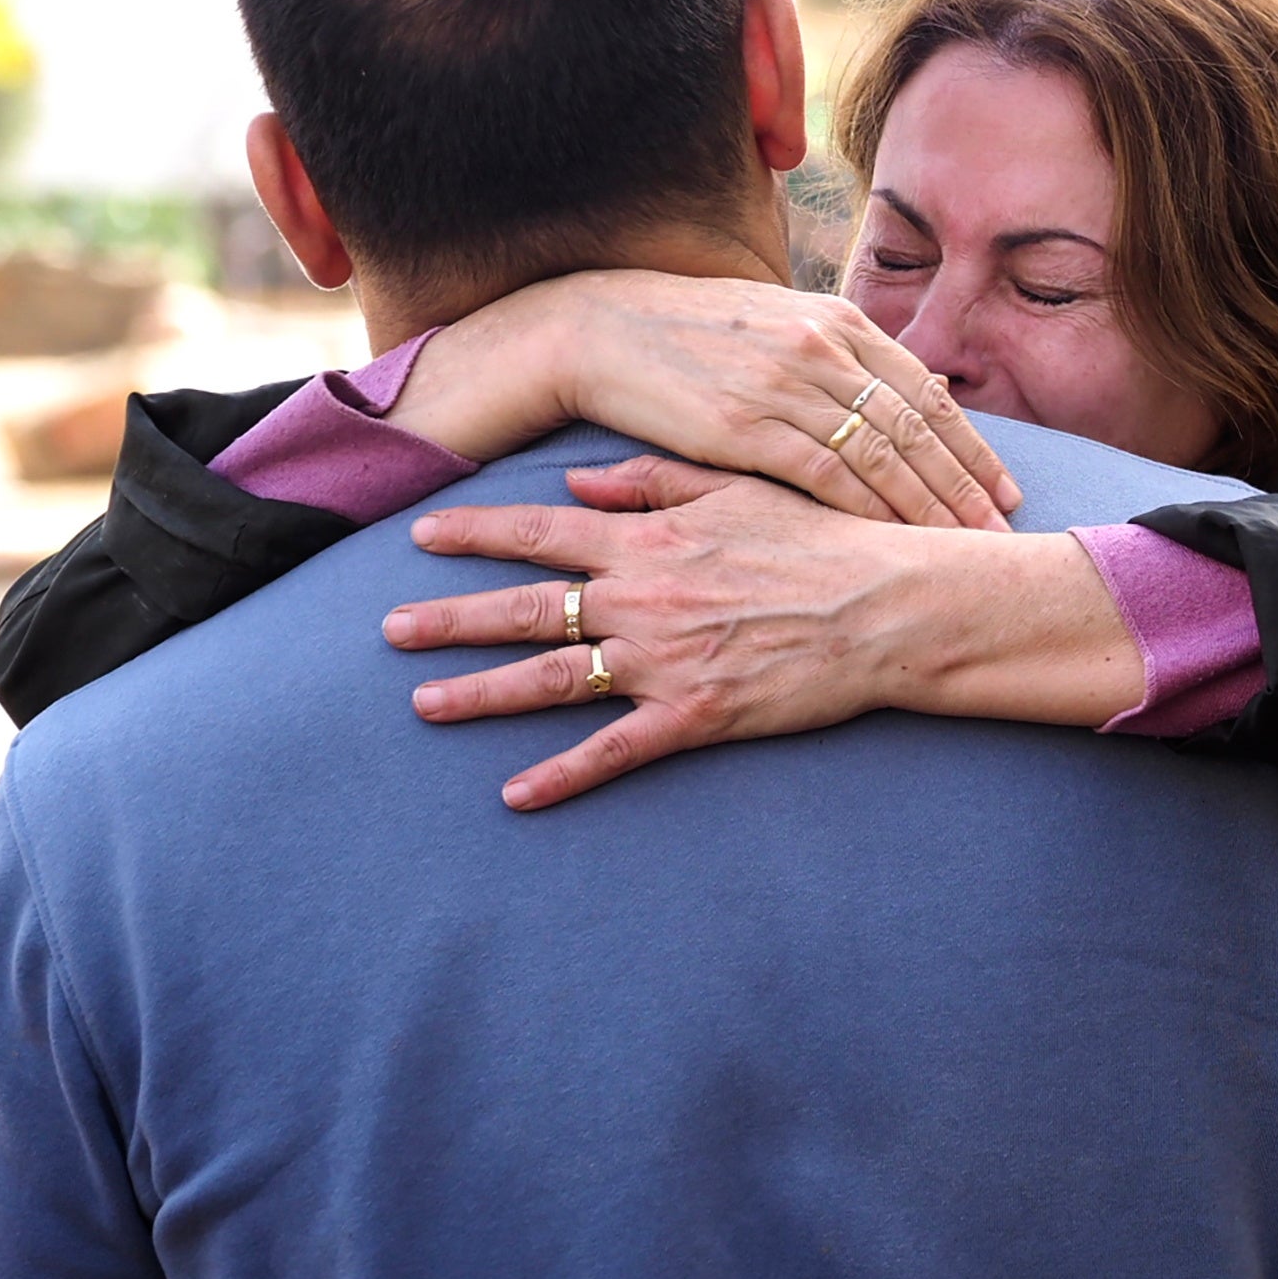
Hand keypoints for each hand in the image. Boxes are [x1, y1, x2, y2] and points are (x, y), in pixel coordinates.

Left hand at [384, 460, 1142, 809]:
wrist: (887, 606)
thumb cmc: (822, 540)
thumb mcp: (737, 489)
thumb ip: (651, 483)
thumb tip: (577, 482)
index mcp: (649, 540)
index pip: (540, 533)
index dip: (476, 534)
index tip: (420, 536)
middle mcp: (642, 599)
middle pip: (524, 609)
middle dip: (449, 619)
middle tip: (389, 629)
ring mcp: (663, 662)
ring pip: (551, 680)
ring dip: (480, 693)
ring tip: (423, 704)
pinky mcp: (694, 716)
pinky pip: (613, 752)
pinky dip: (561, 776)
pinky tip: (514, 796)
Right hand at [393, 270, 1019, 529]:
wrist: (598, 327)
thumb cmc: (687, 333)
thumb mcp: (775, 325)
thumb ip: (838, 356)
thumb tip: (899, 391)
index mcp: (836, 320)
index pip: (925, 393)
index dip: (971, 446)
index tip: (1006, 490)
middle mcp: (823, 347)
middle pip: (917, 428)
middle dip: (967, 485)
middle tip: (1005, 533)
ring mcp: (787, 385)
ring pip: (882, 456)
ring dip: (929, 507)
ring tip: (965, 548)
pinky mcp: (746, 426)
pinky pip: (827, 476)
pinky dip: (869, 512)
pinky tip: (894, 544)